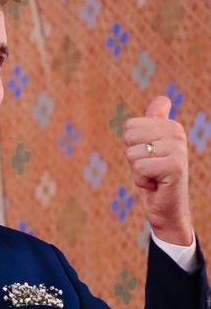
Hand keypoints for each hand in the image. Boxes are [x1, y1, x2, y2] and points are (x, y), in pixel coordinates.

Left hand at [123, 96, 192, 246]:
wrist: (167, 209)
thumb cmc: (155, 177)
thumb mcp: (150, 147)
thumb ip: (154, 122)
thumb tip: (162, 99)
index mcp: (170, 126)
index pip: (130, 126)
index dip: (132, 146)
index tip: (148, 158)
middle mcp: (177, 134)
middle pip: (129, 137)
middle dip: (133, 158)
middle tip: (149, 169)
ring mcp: (178, 150)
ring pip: (133, 154)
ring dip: (137, 172)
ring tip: (153, 178)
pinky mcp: (175, 167)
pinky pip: (139, 168)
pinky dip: (141, 181)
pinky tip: (155, 186)